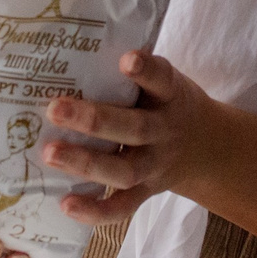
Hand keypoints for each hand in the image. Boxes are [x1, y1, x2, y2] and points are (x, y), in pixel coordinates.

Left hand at [39, 50, 242, 227]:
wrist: (206, 147)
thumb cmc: (167, 103)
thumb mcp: (164, 82)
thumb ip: (134, 73)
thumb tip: (71, 46)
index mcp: (170, 95)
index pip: (162, 79)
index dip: (146, 70)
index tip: (126, 60)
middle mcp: (164, 131)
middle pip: (134, 128)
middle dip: (93, 120)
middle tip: (54, 108)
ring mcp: (155, 166)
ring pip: (124, 171)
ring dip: (85, 163)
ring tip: (50, 153)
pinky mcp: (146, 192)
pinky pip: (123, 207)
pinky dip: (96, 211)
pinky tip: (66, 204)